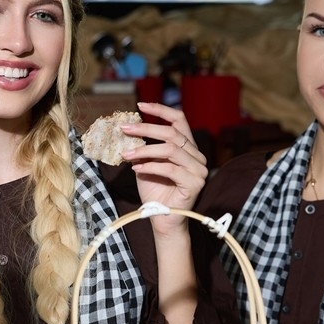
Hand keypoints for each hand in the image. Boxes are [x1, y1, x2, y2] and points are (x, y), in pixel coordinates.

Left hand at [118, 102, 207, 229]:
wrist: (161, 218)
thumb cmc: (154, 191)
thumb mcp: (144, 163)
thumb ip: (142, 148)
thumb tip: (127, 129)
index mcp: (187, 148)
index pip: (179, 120)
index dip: (161, 110)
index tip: (140, 105)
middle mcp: (197, 155)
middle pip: (172, 133)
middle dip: (145, 129)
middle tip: (125, 129)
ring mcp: (199, 169)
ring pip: (170, 150)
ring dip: (144, 150)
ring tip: (126, 155)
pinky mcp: (195, 183)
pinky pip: (170, 168)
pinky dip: (150, 167)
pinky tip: (136, 169)